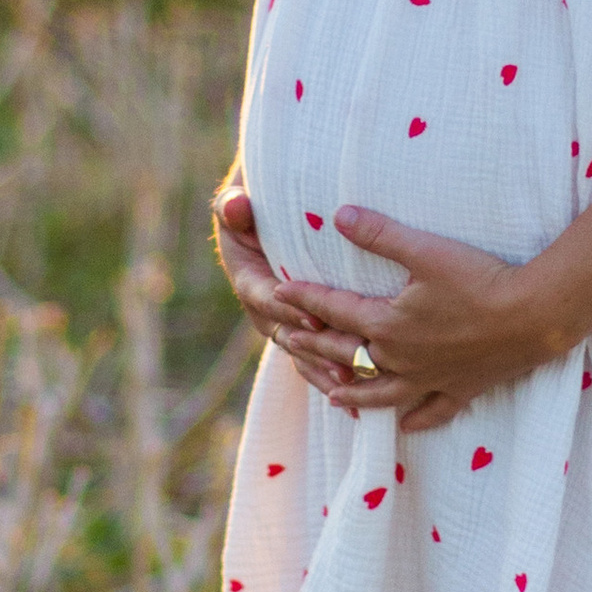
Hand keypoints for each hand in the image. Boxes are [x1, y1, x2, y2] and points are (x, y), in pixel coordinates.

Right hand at [209, 179, 362, 400]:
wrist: (271, 209)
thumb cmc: (260, 198)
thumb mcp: (242, 197)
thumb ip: (233, 204)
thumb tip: (236, 209)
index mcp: (248, 277)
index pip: (265, 298)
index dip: (289, 311)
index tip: (315, 319)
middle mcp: (263, 307)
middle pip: (287, 334)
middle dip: (314, 351)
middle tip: (343, 365)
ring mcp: (284, 321)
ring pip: (302, 351)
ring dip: (324, 368)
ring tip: (352, 384)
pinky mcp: (305, 328)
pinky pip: (316, 356)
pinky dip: (332, 372)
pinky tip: (358, 395)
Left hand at [293, 204, 559, 431]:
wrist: (534, 317)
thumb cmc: (480, 280)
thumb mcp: (426, 250)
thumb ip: (379, 234)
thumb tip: (338, 215)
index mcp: (388, 325)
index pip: (335, 310)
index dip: (304, 298)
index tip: (279, 290)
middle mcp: (402, 359)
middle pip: (348, 355)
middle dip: (315, 347)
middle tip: (289, 343)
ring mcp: (431, 379)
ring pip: (382, 394)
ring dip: (355, 395)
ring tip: (333, 397)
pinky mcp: (461, 389)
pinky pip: (432, 411)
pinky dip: (416, 420)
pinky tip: (406, 426)